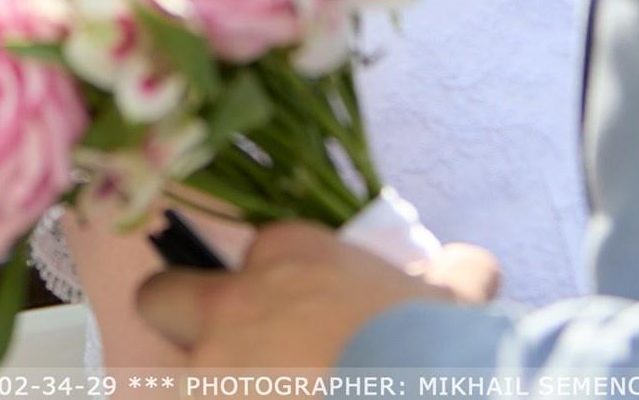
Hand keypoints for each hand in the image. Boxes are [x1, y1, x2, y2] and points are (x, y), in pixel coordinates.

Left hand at [135, 222, 497, 366]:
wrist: (417, 388)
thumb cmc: (434, 343)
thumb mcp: (453, 297)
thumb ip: (454, 274)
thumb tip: (474, 266)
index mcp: (290, 253)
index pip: (253, 254)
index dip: (272, 287)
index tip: (298, 314)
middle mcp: (237, 301)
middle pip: (163, 296)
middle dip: (183, 317)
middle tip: (232, 352)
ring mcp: (215, 366)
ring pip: (180, 374)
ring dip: (219, 385)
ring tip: (263, 393)